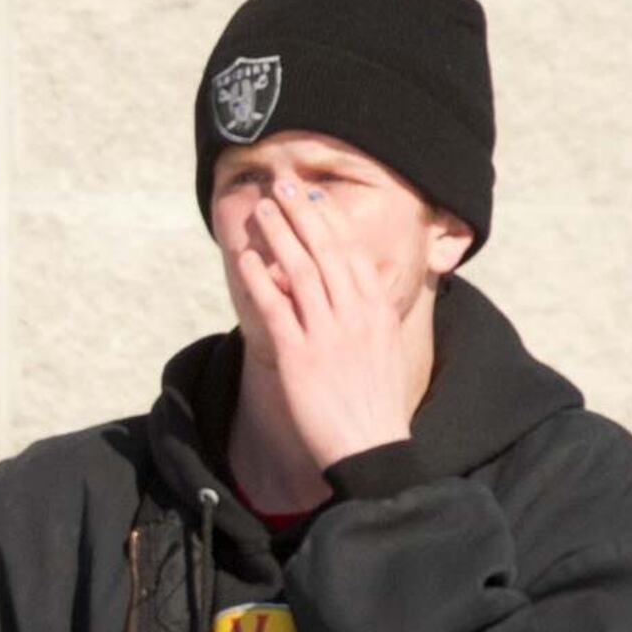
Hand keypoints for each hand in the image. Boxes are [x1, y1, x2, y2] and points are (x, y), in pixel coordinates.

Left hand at [228, 184, 421, 469]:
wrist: (370, 447)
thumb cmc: (374, 402)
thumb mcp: (385, 347)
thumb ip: (370, 314)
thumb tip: (359, 287)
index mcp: (377, 310)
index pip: (351, 253)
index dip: (329, 221)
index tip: (312, 198)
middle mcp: (354, 315)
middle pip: (324, 251)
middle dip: (301, 213)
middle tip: (282, 184)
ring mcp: (327, 334)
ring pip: (299, 270)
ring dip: (278, 235)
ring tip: (261, 209)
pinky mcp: (300, 356)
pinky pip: (276, 308)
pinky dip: (260, 279)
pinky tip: (247, 258)